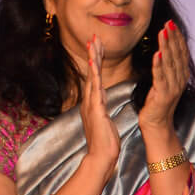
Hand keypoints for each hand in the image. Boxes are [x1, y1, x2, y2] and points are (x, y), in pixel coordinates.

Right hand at [78, 39, 119, 170]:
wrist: (101, 157)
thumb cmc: (105, 142)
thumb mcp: (104, 121)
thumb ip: (102, 110)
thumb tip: (102, 104)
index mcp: (93, 103)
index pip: (95, 77)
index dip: (96, 62)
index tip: (97, 47)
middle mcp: (90, 101)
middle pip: (91, 72)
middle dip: (93, 54)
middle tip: (93, 37)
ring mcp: (91, 105)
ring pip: (92, 76)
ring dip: (93, 59)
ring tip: (93, 43)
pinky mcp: (96, 110)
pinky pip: (95, 89)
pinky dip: (95, 75)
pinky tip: (95, 64)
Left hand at [137, 20, 189, 136]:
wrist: (157, 124)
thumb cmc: (157, 103)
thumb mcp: (164, 82)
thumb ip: (166, 67)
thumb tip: (163, 50)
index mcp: (181, 76)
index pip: (181, 53)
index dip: (177, 38)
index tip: (172, 24)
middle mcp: (180, 80)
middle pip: (176, 55)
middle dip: (172, 37)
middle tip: (168, 23)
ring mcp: (173, 87)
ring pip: (169, 63)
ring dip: (166, 46)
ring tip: (162, 32)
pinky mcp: (163, 95)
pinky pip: (160, 77)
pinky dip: (159, 64)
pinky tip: (157, 53)